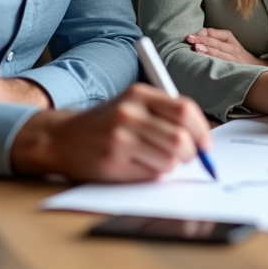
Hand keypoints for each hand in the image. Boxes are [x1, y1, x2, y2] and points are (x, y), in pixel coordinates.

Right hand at [10, 83, 212, 181]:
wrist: (63, 138)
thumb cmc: (108, 124)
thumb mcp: (134, 105)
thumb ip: (166, 114)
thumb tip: (203, 139)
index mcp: (140, 93)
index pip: (186, 110)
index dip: (202, 131)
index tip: (204, 145)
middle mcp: (129, 112)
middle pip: (181, 139)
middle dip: (191, 154)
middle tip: (185, 157)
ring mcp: (120, 138)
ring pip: (169, 160)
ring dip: (171, 165)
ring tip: (159, 160)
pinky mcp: (112, 161)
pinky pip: (150, 174)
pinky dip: (153, 174)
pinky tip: (139, 166)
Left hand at [187, 28, 267, 68]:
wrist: (258, 68)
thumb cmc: (238, 56)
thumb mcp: (228, 44)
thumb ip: (215, 40)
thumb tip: (197, 38)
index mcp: (230, 39)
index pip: (214, 33)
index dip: (202, 34)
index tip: (191, 35)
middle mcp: (233, 47)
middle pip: (216, 42)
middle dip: (202, 40)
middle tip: (189, 39)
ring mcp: (235, 58)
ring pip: (220, 52)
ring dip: (207, 49)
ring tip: (196, 48)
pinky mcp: (236, 67)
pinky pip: (224, 63)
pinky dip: (215, 61)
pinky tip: (206, 62)